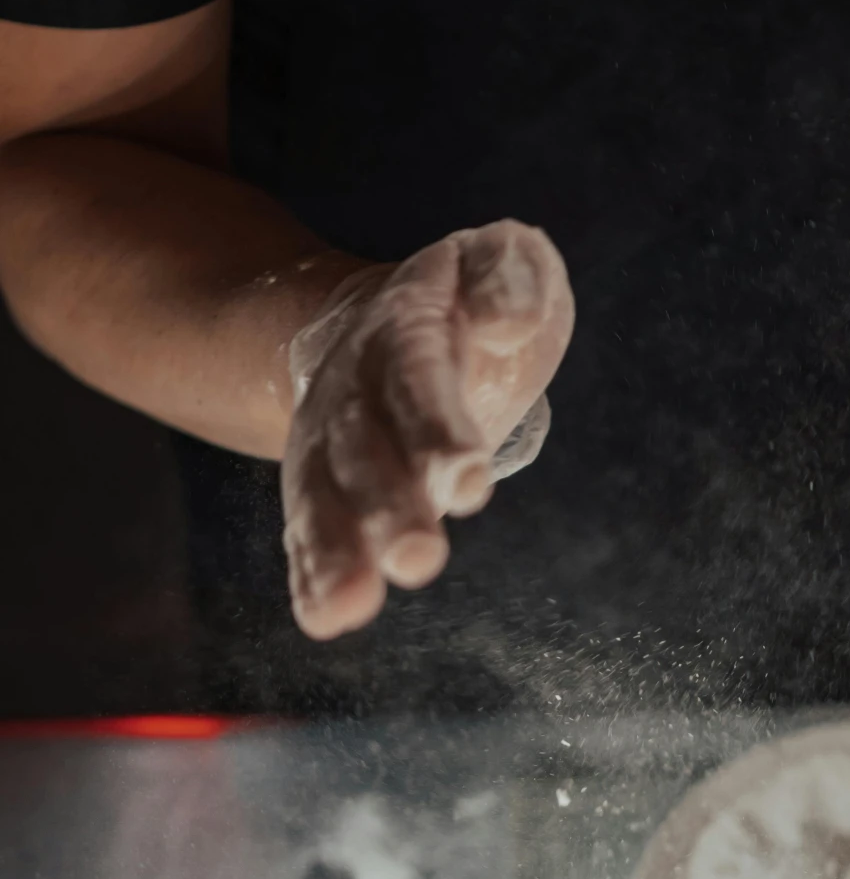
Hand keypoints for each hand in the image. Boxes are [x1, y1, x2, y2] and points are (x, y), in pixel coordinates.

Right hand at [282, 220, 573, 637]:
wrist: (378, 319)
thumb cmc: (467, 297)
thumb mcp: (502, 261)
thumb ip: (512, 279)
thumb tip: (510, 320)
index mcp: (405, 334)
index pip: (417, 381)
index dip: (437, 430)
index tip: (467, 482)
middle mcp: (355, 394)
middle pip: (365, 454)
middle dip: (387, 509)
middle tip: (418, 560)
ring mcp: (330, 447)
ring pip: (324, 500)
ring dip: (336, 554)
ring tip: (350, 606)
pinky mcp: (323, 491)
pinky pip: (309, 533)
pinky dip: (313, 575)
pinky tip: (325, 618)